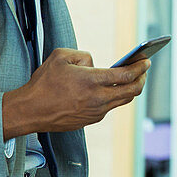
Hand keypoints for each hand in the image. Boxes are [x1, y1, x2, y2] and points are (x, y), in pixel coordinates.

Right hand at [2, 48, 149, 138]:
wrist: (30, 110)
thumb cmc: (44, 83)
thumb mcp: (61, 56)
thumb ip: (83, 56)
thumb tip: (95, 65)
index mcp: (92, 81)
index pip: (127, 75)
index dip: (140, 67)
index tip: (146, 61)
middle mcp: (98, 99)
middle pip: (132, 91)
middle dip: (141, 79)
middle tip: (143, 69)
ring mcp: (96, 112)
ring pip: (122, 100)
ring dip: (130, 89)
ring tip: (132, 78)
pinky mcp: (90, 120)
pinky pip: (109, 107)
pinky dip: (115, 97)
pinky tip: (113, 88)